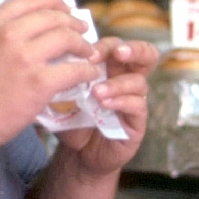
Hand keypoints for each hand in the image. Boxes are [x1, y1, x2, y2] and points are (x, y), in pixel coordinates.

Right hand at [0, 0, 98, 152]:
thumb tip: (30, 22)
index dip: (56, 2)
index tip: (66, 10)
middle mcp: (9, 33)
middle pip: (54, 16)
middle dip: (73, 22)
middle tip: (82, 32)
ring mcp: (25, 57)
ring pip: (68, 38)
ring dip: (84, 45)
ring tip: (88, 53)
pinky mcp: (39, 82)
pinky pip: (75, 69)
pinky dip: (87, 71)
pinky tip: (90, 74)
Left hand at [55, 37, 158, 177]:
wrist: (78, 153)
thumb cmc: (73, 119)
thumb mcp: (64, 95)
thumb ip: (63, 78)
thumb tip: (54, 60)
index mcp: (111, 68)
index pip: (116, 46)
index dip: (105, 45)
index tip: (86, 51)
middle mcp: (126, 80)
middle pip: (145, 55)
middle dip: (133, 50)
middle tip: (118, 53)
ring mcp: (134, 100)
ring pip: (139, 81)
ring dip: (117, 83)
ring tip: (96, 92)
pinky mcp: (137, 121)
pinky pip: (137, 105)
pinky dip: (121, 102)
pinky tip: (105, 104)